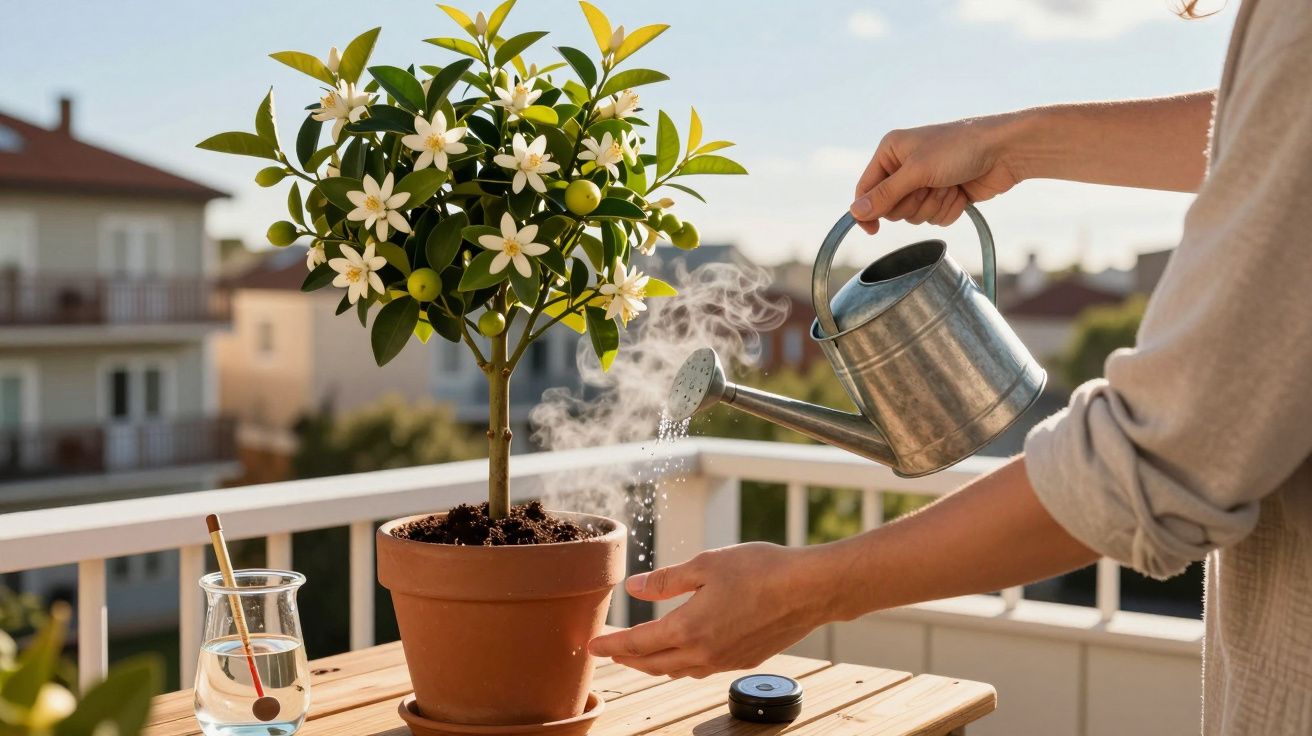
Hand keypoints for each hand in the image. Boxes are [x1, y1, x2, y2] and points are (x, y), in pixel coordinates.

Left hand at [588, 543, 838, 678]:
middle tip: (609, 652)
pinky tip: (684, 653)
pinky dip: (682, 663)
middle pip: (654, 664)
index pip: (638, 643)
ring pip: (678, 670)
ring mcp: (725, 661)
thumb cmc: (760, 570)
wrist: (809, 590)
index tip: (592, 646)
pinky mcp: (744, 660)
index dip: (612, 645)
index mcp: (689, 628)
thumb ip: (666, 581)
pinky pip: (702, 668)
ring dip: (654, 664)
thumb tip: (634, 589)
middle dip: (628, 659)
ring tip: (640, 655)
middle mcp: (704, 653)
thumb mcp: (705, 565)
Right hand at [849, 115, 1022, 234]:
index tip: (873, 230)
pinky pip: (934, 219)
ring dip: (933, 205)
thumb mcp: (917, 171)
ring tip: (949, 185)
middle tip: (929, 186)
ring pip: (914, 216)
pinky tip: (960, 192)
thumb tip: (855, 212)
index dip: (867, 211)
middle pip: (891, 208)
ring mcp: (925, 183)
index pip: (866, 190)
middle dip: (913, 202)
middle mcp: (904, 167)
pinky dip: (948, 209)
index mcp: (891, 152)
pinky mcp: (944, 196)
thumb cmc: (960, 149)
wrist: (1005, 151)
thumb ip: (885, 194)